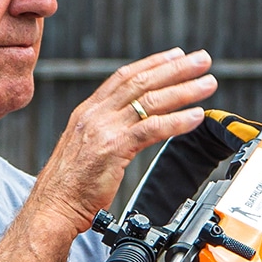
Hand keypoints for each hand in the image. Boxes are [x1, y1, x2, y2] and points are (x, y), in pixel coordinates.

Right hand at [29, 49, 217, 234]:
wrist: (53, 206)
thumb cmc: (70, 185)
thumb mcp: (86, 147)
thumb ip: (106, 131)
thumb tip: (132, 125)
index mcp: (87, 111)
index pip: (123, 76)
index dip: (152, 63)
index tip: (176, 55)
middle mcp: (95, 115)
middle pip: (141, 82)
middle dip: (175, 68)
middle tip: (202, 60)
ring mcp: (103, 130)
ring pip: (150, 101)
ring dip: (184, 90)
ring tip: (208, 84)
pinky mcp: (113, 148)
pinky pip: (151, 129)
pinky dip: (177, 121)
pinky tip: (195, 116)